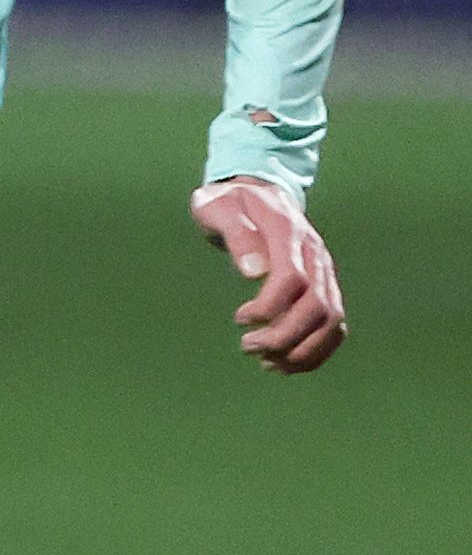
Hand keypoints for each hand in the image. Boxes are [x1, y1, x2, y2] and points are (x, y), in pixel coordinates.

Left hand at [192, 176, 344, 372]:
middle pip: (318, 306)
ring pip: (332, 321)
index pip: (293, 278)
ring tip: (268, 363)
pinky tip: (287, 363)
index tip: (240, 319)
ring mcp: (324, 271)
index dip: (270, 306)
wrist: (257, 191)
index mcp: (288, 232)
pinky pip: (335, 325)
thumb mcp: (218, 206)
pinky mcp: (325, 286)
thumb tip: (252, 271)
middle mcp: (314, 253)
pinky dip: (316, 350)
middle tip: (248, 347)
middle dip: (285, 336)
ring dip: (303, 350)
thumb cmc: (229, 202)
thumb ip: (235, 232)